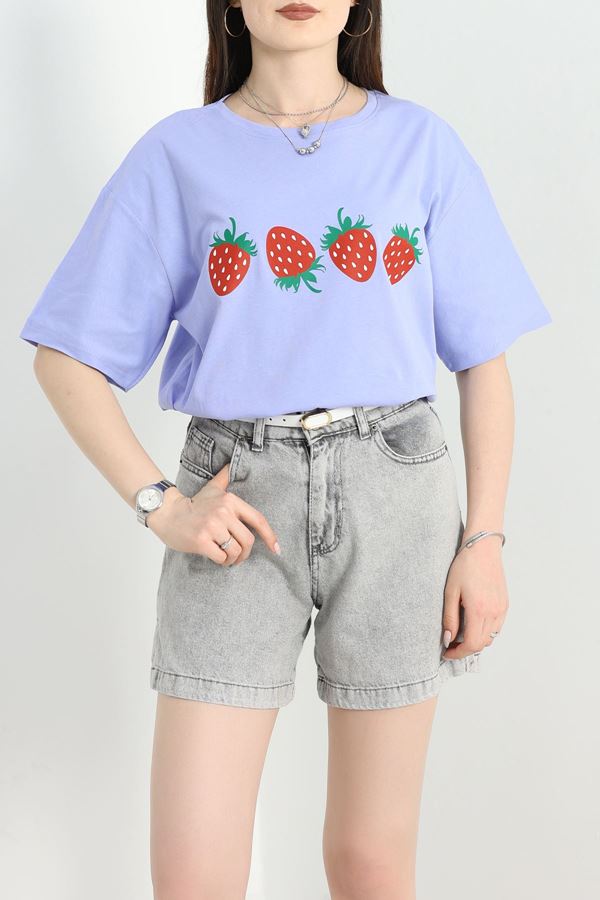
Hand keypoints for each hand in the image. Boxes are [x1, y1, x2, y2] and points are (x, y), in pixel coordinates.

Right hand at [146, 463, 280, 565]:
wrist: (167, 513)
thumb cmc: (192, 504)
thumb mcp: (211, 488)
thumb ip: (224, 477)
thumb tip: (231, 464)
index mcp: (230, 501)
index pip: (258, 520)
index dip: (270, 536)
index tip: (276, 549)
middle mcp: (223, 513)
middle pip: (248, 541)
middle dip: (245, 553)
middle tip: (238, 557)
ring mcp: (212, 527)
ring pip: (235, 551)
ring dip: (233, 560)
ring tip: (227, 559)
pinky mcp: (201, 541)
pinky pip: (221, 557)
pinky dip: (222, 562)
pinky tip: (217, 559)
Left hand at [441, 537, 507, 659]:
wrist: (482, 548)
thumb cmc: (464, 566)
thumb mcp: (450, 592)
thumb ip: (449, 618)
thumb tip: (448, 639)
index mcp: (479, 610)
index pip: (471, 644)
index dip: (458, 653)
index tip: (446, 652)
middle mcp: (494, 612)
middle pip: (481, 644)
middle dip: (465, 649)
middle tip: (450, 645)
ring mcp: (502, 609)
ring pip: (490, 638)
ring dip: (476, 641)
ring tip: (460, 634)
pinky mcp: (505, 604)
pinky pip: (497, 627)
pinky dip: (485, 632)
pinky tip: (473, 623)